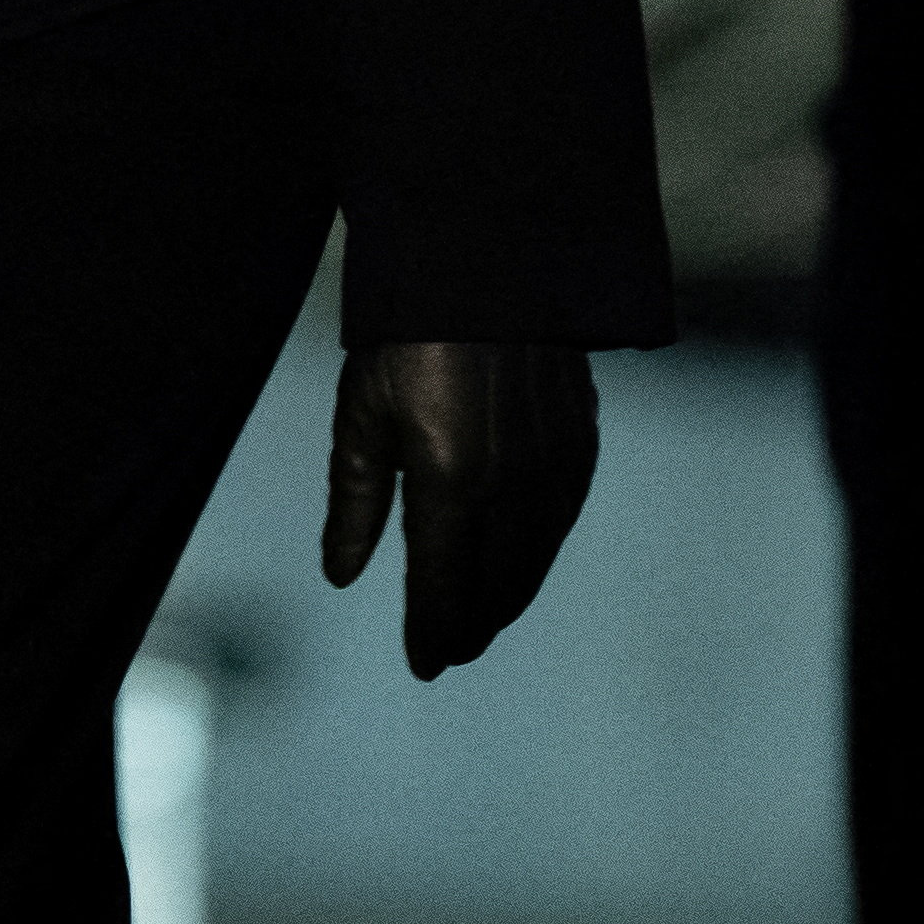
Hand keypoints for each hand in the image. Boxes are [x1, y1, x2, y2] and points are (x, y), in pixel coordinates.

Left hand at [320, 339, 598, 679]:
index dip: (432, 632)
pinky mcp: (580, 440)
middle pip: (497, 587)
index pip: (443, 588)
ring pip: (536, 559)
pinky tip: (523, 557)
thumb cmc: (408, 332)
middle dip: (472, 625)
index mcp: (452, 484)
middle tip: (451, 649)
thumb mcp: (363, 414)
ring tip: (483, 616)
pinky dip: (539, 553)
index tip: (423, 664)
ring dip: (509, 596)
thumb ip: (357, 502)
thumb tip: (342, 575)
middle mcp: (512, 486)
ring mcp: (554, 465)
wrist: (488, 259)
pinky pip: (562, 519)